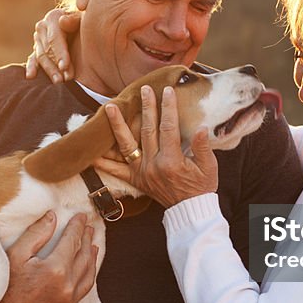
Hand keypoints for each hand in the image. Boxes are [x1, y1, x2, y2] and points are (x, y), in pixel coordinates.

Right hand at [0, 212, 96, 302]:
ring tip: (93, 246)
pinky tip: (85, 270)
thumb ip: (36, 234)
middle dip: (87, 240)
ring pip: (88, 276)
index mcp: (54, 270)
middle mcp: (66, 288)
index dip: (77, 227)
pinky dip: (86, 277)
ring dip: (92, 258)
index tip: (81, 216)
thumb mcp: (15, 255)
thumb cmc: (1, 288)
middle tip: (89, 227)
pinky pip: (82, 292)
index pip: (72, 241)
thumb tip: (53, 217)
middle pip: (83, 257)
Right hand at [25, 8, 81, 82]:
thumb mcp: (83, 17)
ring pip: (41, 57)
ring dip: (49, 70)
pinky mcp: (37, 49)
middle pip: (48, 50)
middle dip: (56, 66)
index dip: (60, 53)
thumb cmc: (85, 22)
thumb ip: (74, 19)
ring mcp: (38, 39)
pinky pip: (32, 59)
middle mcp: (42, 27)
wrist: (81, 23)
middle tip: (66, 79)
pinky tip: (30, 76)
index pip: (55, 38)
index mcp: (53, 17)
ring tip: (58, 82)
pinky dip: (30, 67)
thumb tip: (63, 21)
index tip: (65, 66)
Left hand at [95, 85, 217, 207]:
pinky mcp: (135, 180)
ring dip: (117, 125)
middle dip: (146, 107)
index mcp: (172, 161)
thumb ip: (203, 147)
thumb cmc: (201, 188)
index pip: (168, 128)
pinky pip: (117, 170)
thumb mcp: (209, 168)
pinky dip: (104, 162)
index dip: (168, 108)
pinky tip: (92, 152)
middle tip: (144, 90)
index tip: (167, 91)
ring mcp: (141, 172)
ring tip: (110, 107)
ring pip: (127, 145)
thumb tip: (201, 127)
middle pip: (147, 130)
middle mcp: (153, 165)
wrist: (189, 212)